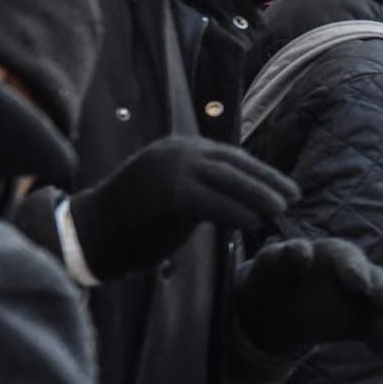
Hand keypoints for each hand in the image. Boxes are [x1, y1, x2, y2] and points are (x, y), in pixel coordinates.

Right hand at [69, 136, 297, 279]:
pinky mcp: (170, 195)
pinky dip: (238, 213)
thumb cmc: (131, 221)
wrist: (89, 234)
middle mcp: (177, 153)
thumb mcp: (169, 192)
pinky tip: (255, 223)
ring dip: (259, 197)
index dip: (260, 172)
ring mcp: (173, 171)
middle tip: (293, 196)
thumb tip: (239, 196)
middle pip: (234, 165)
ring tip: (279, 210)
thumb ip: (200, 186)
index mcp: (178, 149)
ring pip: (228, 182)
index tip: (285, 186)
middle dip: (267, 181)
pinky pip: (214, 203)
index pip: (230, 156)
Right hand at [235, 238, 382, 354]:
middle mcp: (343, 261)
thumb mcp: (351, 323)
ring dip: (348, 265)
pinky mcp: (282, 256)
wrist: (277, 307)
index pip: (379, 281)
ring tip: (357, 283)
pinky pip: (291, 251)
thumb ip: (373, 335)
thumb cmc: (325, 311)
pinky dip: (297, 253)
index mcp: (363, 277)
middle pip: (360, 264)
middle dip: (374, 280)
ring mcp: (314, 255)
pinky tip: (302, 258)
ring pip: (335, 252)